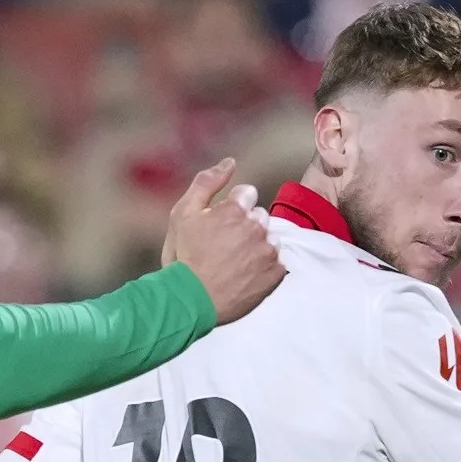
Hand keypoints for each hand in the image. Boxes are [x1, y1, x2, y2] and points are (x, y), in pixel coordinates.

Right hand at [164, 158, 283, 323]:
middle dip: (246, 226)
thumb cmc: (183, 256)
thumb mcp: (183, 212)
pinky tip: (246, 274)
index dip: (232, 209)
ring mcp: (268, 251)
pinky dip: (265, 266)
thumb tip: (231, 161)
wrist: (190, 300)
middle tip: (225, 246)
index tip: (219, 225)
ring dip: (257, 246)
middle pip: (260, 216)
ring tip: (235, 262)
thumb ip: (207, 181)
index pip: (247, 194)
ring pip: (270, 238)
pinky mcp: (275, 273)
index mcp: (236, 209)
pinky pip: (277, 261)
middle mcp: (257, 227)